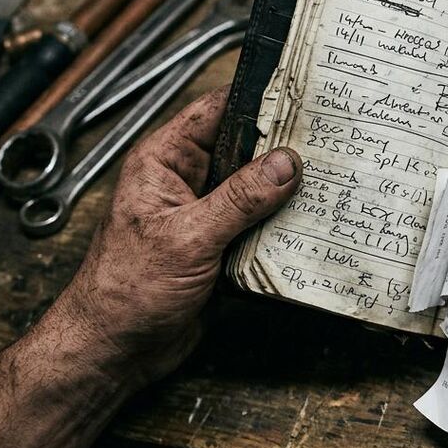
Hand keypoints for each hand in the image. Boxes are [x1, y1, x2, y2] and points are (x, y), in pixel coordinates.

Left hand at [48, 87, 301, 390]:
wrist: (116, 350)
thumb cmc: (125, 291)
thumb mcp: (188, 236)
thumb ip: (240, 198)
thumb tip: (285, 163)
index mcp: (164, 162)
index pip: (216, 111)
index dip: (258, 99)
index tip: (302, 97)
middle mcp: (186, 182)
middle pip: (245, 149)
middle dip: (285, 147)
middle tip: (330, 142)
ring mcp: (206, 215)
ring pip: (258, 189)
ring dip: (289, 191)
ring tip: (330, 180)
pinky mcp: (221, 246)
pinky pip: (261, 225)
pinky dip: (285, 225)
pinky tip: (312, 223)